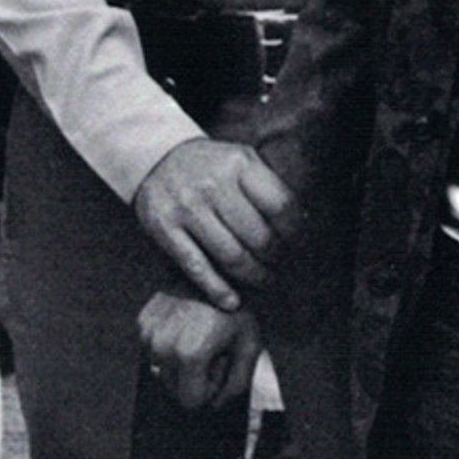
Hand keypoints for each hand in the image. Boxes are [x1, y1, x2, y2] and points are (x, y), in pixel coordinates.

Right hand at [131, 137, 297, 310]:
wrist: (155, 157)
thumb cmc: (211, 166)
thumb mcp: (242, 160)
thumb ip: (268, 186)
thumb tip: (303, 223)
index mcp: (239, 163)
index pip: (280, 206)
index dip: (294, 232)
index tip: (296, 244)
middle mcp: (213, 183)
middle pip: (258, 236)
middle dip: (275, 258)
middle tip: (279, 265)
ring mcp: (186, 206)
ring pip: (231, 256)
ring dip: (253, 276)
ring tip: (262, 280)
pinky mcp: (163, 227)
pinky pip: (196, 266)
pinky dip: (217, 289)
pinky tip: (232, 301)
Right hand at [137, 291, 260, 410]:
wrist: (216, 269)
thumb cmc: (237, 305)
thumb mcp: (250, 346)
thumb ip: (237, 385)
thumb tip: (216, 405)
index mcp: (188, 353)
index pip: (190, 401)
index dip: (209, 388)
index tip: (219, 363)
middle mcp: (162, 345)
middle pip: (173, 389)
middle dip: (193, 377)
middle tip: (210, 349)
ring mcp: (149, 331)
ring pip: (161, 370)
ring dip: (179, 362)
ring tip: (198, 336)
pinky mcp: (143, 320)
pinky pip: (153, 350)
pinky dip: (168, 345)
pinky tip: (185, 326)